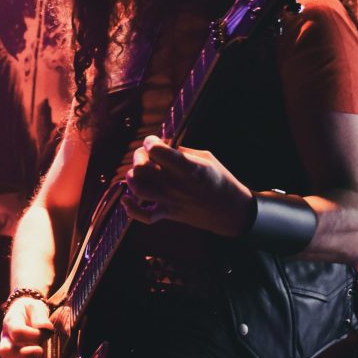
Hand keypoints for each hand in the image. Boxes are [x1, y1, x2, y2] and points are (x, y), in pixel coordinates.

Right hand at [0, 297, 52, 357]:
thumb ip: (40, 316)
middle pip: (6, 352)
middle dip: (25, 356)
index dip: (29, 336)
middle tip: (39, 352)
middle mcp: (6, 339)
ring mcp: (10, 353)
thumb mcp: (35, 307)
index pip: (16, 332)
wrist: (26, 313)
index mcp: (10, 322)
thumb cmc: (30, 310)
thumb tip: (45, 328)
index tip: (42, 334)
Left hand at [123, 135, 253, 237]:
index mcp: (189, 167)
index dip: (150, 142)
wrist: (231, 211)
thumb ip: (181, 151)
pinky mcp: (169, 214)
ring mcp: (171, 201)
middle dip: (139, 156)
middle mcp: (177, 184)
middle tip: (146, 156)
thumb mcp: (206, 158)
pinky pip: (144, 216)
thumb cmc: (220, 179)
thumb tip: (160, 144)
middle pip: (143, 168)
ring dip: (133, 177)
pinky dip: (131, 209)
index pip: (158, 151)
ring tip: (137, 172)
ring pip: (139, 188)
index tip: (153, 142)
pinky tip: (127, 199)